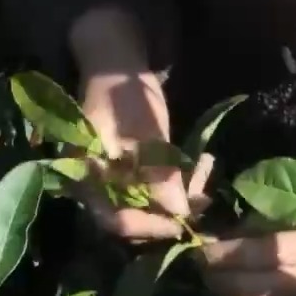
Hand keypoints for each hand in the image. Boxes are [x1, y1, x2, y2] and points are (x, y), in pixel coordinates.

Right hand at [68, 8, 191, 241]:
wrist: (118, 69)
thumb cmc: (123, 93)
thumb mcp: (143, 130)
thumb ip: (157, 171)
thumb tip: (179, 210)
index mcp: (88, 180)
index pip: (117, 221)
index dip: (151, 226)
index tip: (183, 221)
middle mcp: (99, 189)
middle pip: (137, 219)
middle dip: (173, 213)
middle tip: (204, 200)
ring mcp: (118, 182)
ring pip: (153, 206)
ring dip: (184, 196)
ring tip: (207, 173)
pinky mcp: (136, 174)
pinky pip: (160, 191)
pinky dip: (183, 183)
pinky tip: (204, 164)